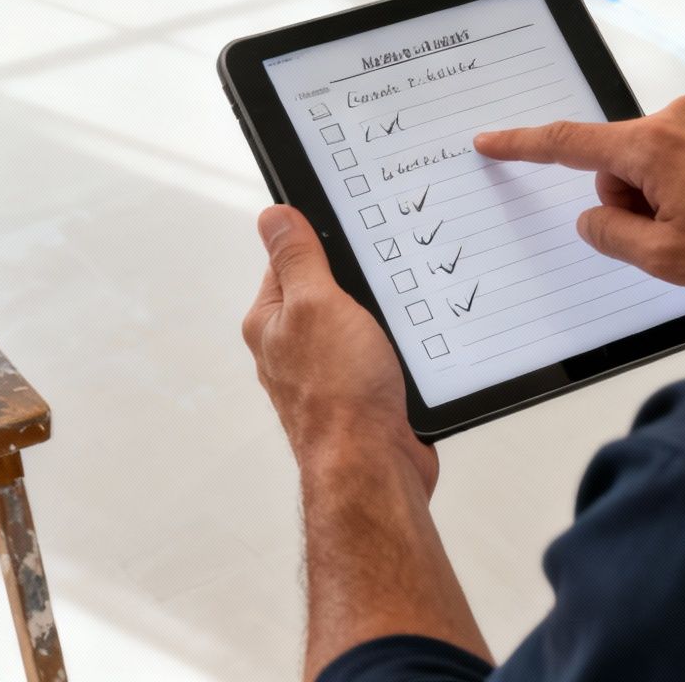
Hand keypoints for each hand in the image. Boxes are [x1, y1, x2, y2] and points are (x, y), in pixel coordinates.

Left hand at [243, 205, 437, 495]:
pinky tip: (413, 348)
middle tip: (383, 275)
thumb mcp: (317, 304)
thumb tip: (274, 216)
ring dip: (384, 318)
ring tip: (400, 316)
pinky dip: (399, 349)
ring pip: (361, 323)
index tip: (352, 230)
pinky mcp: (363, 394)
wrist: (374, 469)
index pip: (289, 260)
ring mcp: (329, 373)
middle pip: (330, 290)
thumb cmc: (339, 397)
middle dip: (359, 282)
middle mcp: (294, 348)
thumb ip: (297, 258)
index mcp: (271, 322)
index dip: (321, 240)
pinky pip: (383, 355)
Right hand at [475, 96, 684, 291]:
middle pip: (623, 160)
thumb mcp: (667, 260)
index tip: (492, 141)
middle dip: (634, 198)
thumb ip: (611, 235)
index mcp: (651, 146)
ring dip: (674, 192)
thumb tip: (595, 218)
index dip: (523, 145)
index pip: (568, 143)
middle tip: (676, 236)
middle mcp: (680, 117)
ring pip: (664, 158)